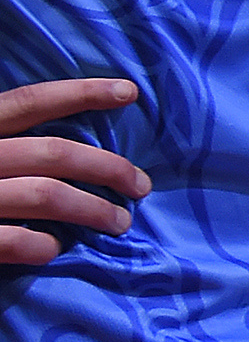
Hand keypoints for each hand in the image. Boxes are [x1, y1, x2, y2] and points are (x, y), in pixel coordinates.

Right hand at [0, 77, 146, 265]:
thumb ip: (6, 142)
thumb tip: (62, 147)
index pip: (27, 102)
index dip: (80, 93)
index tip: (129, 91)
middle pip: (52, 152)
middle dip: (108, 168)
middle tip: (141, 186)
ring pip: (45, 195)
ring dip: (93, 209)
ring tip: (119, 222)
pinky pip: (13, 241)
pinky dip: (42, 245)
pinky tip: (54, 250)